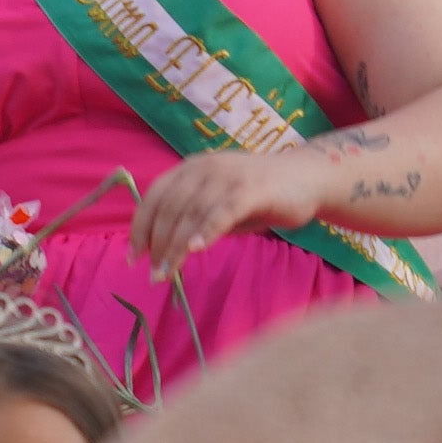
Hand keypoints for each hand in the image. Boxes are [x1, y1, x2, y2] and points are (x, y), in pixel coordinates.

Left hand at [130, 147, 327, 270]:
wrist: (308, 178)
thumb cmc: (260, 195)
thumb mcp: (218, 203)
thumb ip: (193, 218)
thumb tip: (165, 248)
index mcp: (191, 168)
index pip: (155, 195)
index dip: (140, 226)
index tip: (133, 256)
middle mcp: (205, 167)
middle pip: (170, 208)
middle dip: (157, 244)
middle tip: (153, 275)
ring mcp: (228, 176)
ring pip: (192, 213)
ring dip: (176, 247)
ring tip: (166, 273)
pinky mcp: (252, 190)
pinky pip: (223, 212)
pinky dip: (206, 230)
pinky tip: (195, 250)